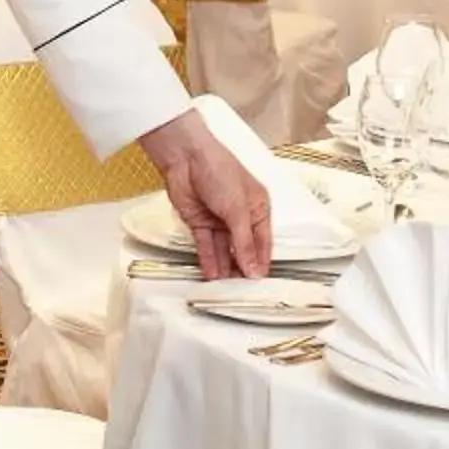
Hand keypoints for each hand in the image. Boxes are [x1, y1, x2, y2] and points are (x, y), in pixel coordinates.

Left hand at [137, 108, 272, 280]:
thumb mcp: (238, 209)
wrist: (186, 157)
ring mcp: (219, 221)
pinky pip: (207, 246)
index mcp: (259, 208)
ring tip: (225, 288)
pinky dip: (209, 260)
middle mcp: (240, 217)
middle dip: (242, 268)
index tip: (259, 284)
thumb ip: (244, 242)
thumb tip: (253, 269)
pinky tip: (211, 274)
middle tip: (240, 291)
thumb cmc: (219, 171)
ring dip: (224, 267)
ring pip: (224, 251)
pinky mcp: (200, 223)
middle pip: (243, 249)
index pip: (263, 243)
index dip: (260, 263)